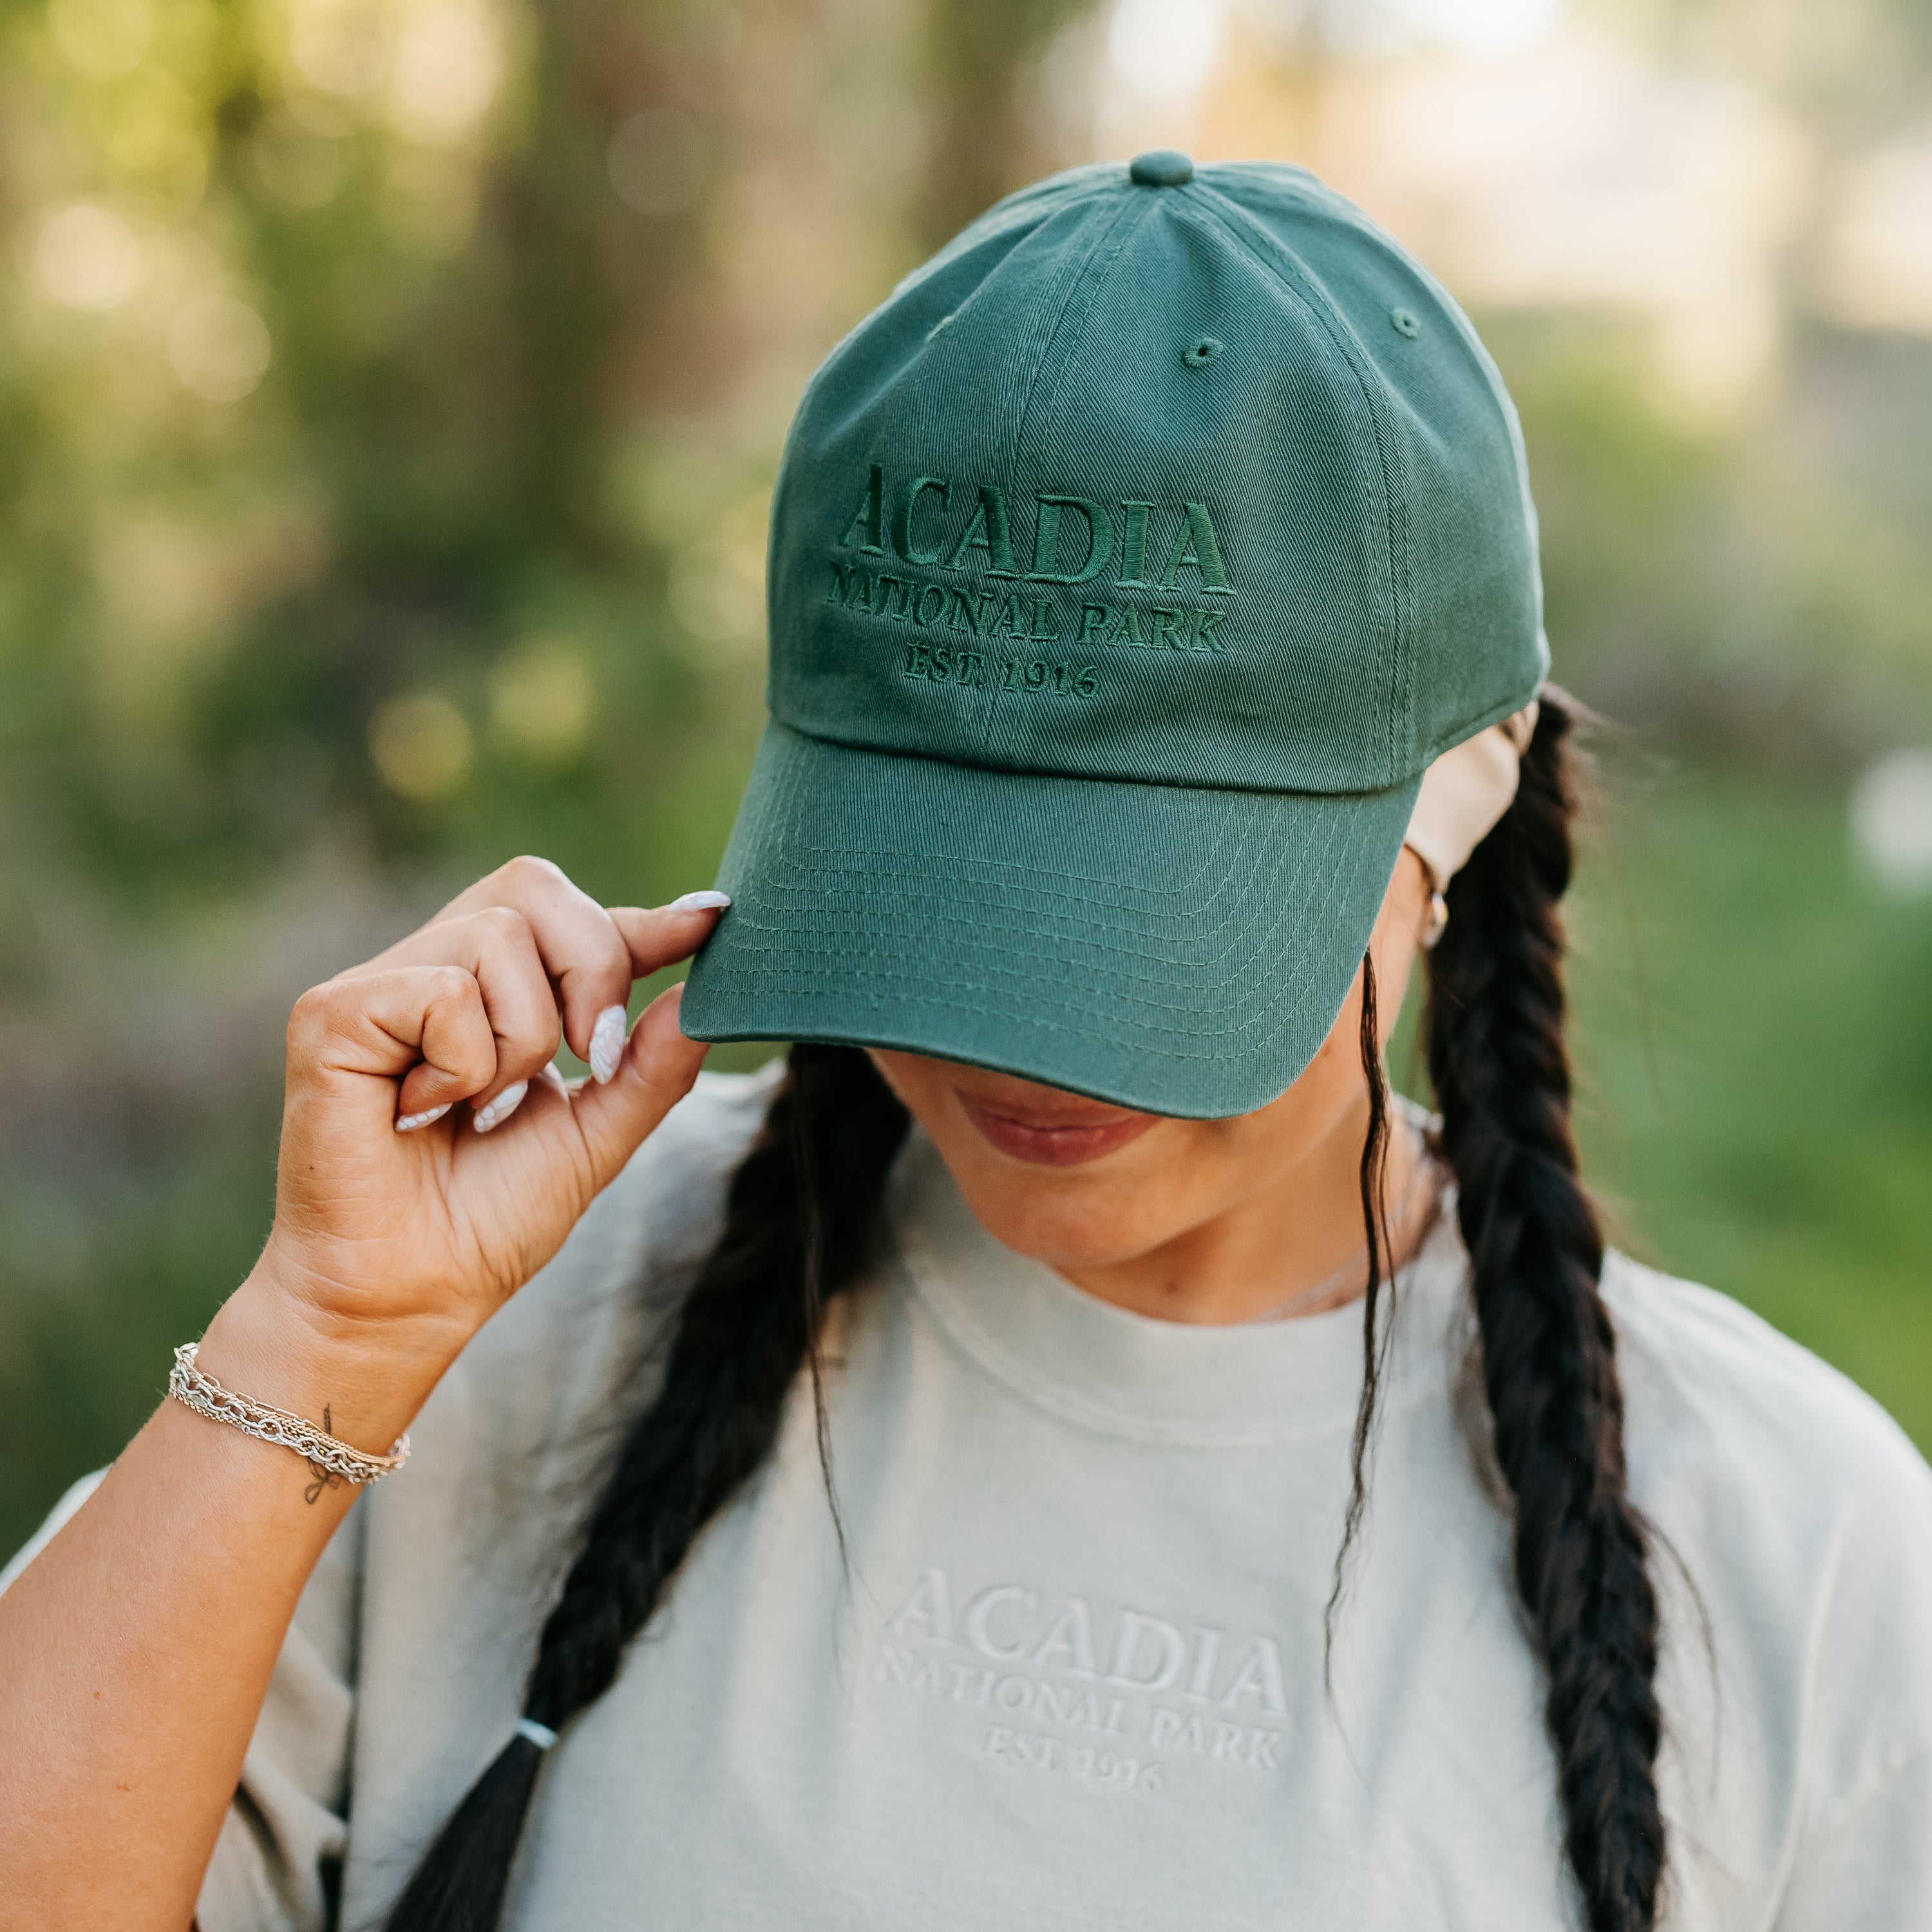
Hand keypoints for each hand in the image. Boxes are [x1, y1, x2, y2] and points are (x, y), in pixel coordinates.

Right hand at [207, 858, 726, 1433]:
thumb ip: (653, 1065)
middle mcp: (434, 969)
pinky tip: (422, 1113)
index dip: (645, 919)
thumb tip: (704, 994)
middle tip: (590, 1059)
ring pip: (497, 938)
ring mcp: (379, 986)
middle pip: (534, 887)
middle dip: (593, 968)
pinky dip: (463, 1065)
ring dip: (522, 1043)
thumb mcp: (597, 1135)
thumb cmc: (489, 1221)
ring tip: (478, 1109)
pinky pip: (442, 992)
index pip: (576, 918)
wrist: (411, 1296)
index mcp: (494, 992)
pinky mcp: (333, 1012)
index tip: (712, 920)